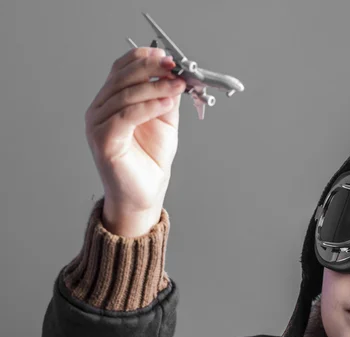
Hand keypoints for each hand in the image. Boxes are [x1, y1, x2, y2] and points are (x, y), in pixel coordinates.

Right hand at [85, 46, 186, 235]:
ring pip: (126, 95)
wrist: (144, 192)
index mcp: (111, 100)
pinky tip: (167, 103)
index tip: (167, 56)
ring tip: (178, 85)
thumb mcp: (164, 120)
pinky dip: (148, 106)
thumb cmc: (150, 159)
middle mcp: (99, 109)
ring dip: (155, 87)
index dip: (142, 58)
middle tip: (175, 66)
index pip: (121, 69)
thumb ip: (166, 96)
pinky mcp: (103, 140)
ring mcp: (97, 124)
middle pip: (122, 77)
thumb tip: (176, 74)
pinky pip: (126, 116)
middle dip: (151, 68)